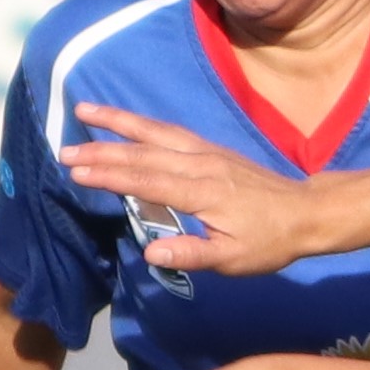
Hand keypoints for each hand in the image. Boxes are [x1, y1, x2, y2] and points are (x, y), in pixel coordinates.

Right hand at [62, 108, 329, 276]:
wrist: (306, 213)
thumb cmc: (269, 242)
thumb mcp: (234, 260)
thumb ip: (191, 255)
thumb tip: (149, 253)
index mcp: (202, 192)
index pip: (146, 180)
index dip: (109, 174)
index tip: (75, 171)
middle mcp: (200, 164)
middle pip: (143, 151)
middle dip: (101, 149)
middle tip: (63, 150)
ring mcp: (206, 152)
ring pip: (155, 131)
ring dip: (117, 121)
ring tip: (83, 109)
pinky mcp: (211, 149)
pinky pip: (170, 130)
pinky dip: (142, 123)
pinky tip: (125, 122)